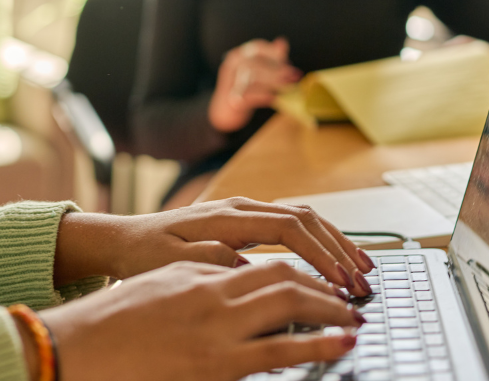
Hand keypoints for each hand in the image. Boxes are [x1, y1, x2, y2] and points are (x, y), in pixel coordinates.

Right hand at [40, 260, 361, 380]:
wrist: (81, 344)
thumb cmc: (123, 314)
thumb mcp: (171, 279)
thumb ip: (210, 271)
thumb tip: (246, 271)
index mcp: (204, 262)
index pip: (275, 245)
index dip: (312, 255)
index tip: (336, 270)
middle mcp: (215, 284)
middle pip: (288, 269)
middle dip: (329, 276)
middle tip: (357, 290)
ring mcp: (217, 322)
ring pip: (289, 300)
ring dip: (329, 306)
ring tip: (355, 316)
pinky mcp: (216, 361)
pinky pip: (278, 349)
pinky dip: (315, 344)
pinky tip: (340, 344)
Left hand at [54, 198, 373, 294]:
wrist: (124, 239)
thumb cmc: (145, 255)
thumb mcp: (171, 263)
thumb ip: (209, 261)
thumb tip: (248, 264)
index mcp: (227, 216)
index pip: (288, 228)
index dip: (320, 254)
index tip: (340, 282)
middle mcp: (241, 207)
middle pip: (305, 218)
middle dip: (339, 249)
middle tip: (365, 281)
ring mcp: (245, 211)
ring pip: (303, 218)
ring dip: (335, 242)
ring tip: (362, 270)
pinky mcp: (245, 221)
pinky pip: (292, 225)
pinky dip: (319, 241)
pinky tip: (333, 261)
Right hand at [209, 37, 301, 131]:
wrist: (225, 112)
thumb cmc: (245, 89)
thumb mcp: (258, 72)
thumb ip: (270, 58)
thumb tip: (282, 42)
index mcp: (238, 56)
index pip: (257, 47)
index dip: (274, 53)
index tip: (288, 61)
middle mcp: (231, 66)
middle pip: (255, 64)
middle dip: (277, 69)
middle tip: (294, 75)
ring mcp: (229, 83)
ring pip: (252, 79)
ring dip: (273, 82)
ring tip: (288, 85)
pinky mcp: (230, 100)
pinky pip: (249, 96)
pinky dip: (263, 96)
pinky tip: (274, 98)